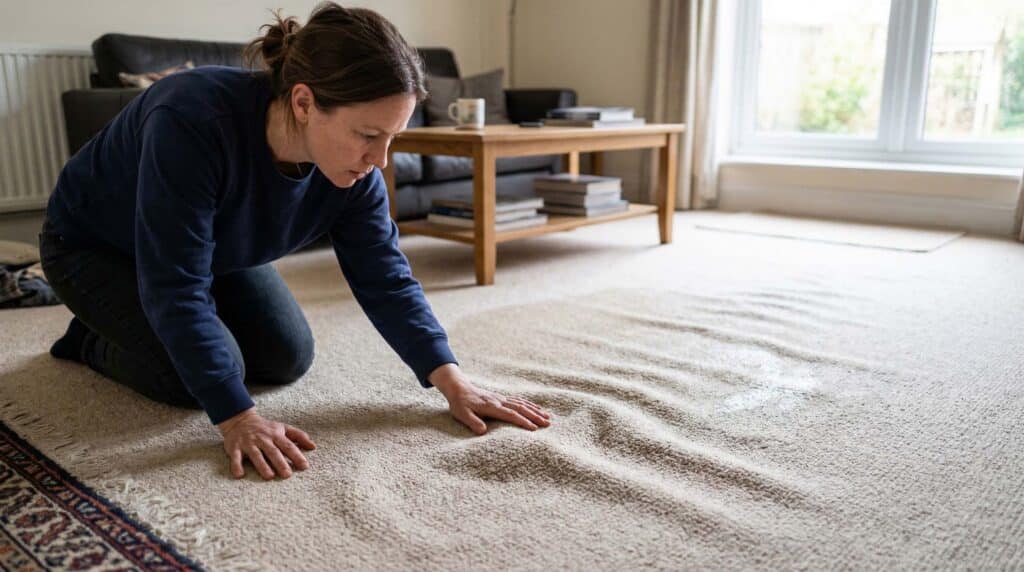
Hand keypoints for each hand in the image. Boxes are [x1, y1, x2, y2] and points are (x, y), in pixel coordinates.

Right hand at [217, 408, 315, 479]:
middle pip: (273, 451)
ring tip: (269, 476)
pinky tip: (240, 475)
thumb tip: (313, 446)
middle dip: (281, 463)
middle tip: (288, 475)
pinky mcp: (235, 447)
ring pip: (256, 455)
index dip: (297, 455)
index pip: (288, 445)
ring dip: (262, 465)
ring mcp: (248, 443)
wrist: (240, 420)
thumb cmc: (265, 427)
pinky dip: (236, 465)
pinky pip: (235, 457)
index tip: (305, 466)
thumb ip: (298, 436)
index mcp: (275, 434)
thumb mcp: (283, 428)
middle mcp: (263, 439)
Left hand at [429, 364, 551, 434]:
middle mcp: (499, 401)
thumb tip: (483, 431)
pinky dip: (529, 404)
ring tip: (547, 417)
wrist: (459, 388)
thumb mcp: (462, 414)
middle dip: (535, 416)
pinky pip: (518, 400)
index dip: (522, 422)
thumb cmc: (460, 404)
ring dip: (535, 410)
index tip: (533, 429)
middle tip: (547, 423)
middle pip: (520, 408)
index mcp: (491, 406)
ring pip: (522, 403)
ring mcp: (501, 398)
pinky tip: (536, 408)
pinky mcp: (501, 398)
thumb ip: (472, 422)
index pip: (510, 415)